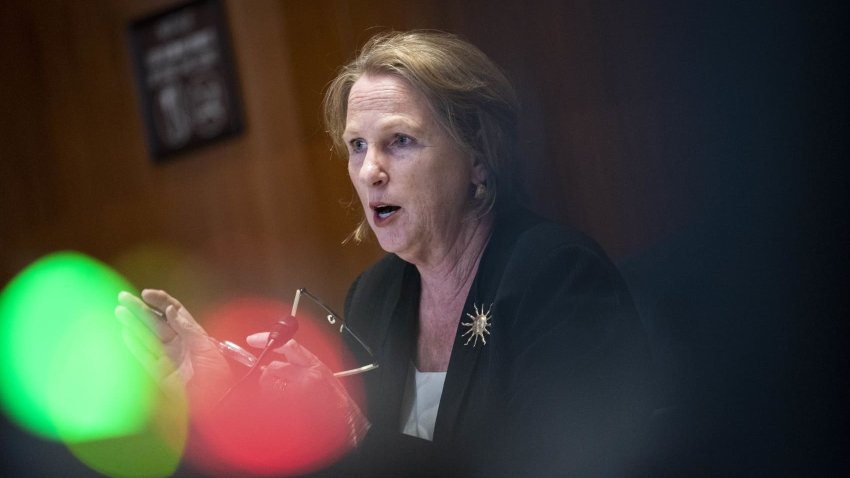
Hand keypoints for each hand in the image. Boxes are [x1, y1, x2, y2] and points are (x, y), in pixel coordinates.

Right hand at [116, 289, 233, 411]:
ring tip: (119, 311)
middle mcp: (178, 343)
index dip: (160, 301)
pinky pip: (144, 357)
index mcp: (192, 333)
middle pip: (156, 322)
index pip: (174, 311)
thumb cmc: (217, 372)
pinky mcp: (160, 374)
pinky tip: (124, 333)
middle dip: (140, 309)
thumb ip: (186, 328)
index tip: (147, 294)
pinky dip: (134, 345)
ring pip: (147, 337)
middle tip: (123, 297)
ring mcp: (168, 357)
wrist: (218, 399)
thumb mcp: (205, 346)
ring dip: (133, 324)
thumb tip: (170, 309)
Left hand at [246, 333, 370, 445]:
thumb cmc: (336, 402)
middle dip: (269, 376)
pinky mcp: (293, 407)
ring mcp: (300, 392)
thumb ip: (300, 367)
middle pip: (273, 367)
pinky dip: (273, 406)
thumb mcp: (322, 376)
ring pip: (269, 386)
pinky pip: (272, 402)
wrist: (349, 423)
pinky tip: (287, 411)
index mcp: (315, 365)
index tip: (253, 340)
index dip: (268, 340)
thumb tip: (273, 366)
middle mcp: (308, 376)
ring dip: (271, 393)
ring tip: (287, 401)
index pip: (288, 345)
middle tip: (277, 385)